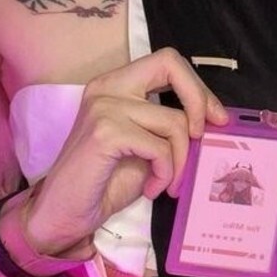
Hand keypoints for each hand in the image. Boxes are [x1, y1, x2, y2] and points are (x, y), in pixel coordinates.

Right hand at [24, 49, 228, 255]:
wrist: (63, 214)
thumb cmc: (103, 183)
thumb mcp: (144, 148)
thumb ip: (168, 127)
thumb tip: (214, 119)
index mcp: (115, 85)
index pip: (166, 62)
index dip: (196, 87)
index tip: (214, 118)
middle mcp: (107, 87)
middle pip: (170, 65)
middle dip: (199, 99)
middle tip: (204, 136)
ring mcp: (104, 107)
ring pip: (174, 121)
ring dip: (181, 161)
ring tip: (167, 184)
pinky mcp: (105, 133)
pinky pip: (160, 148)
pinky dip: (165, 173)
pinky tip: (151, 190)